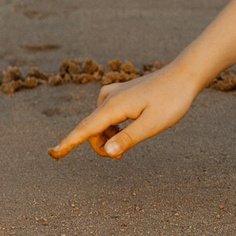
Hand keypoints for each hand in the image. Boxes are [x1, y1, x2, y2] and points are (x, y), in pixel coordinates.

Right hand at [49, 67, 200, 160]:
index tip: (52, 153)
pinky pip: (107, 118)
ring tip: (132, 140)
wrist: (183, 76)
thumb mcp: (152, 124)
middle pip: (92, 131)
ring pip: (100, 125)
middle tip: (120, 159)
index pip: (85, 130)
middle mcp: (108, 99)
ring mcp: (113, 95)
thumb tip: (107, 152)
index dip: (68, 143)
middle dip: (101, 147)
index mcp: (113, 107)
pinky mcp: (120, 96)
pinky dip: (114, 129)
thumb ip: (128, 139)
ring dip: (109, 138)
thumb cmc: (171, 100)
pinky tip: (131, 128)